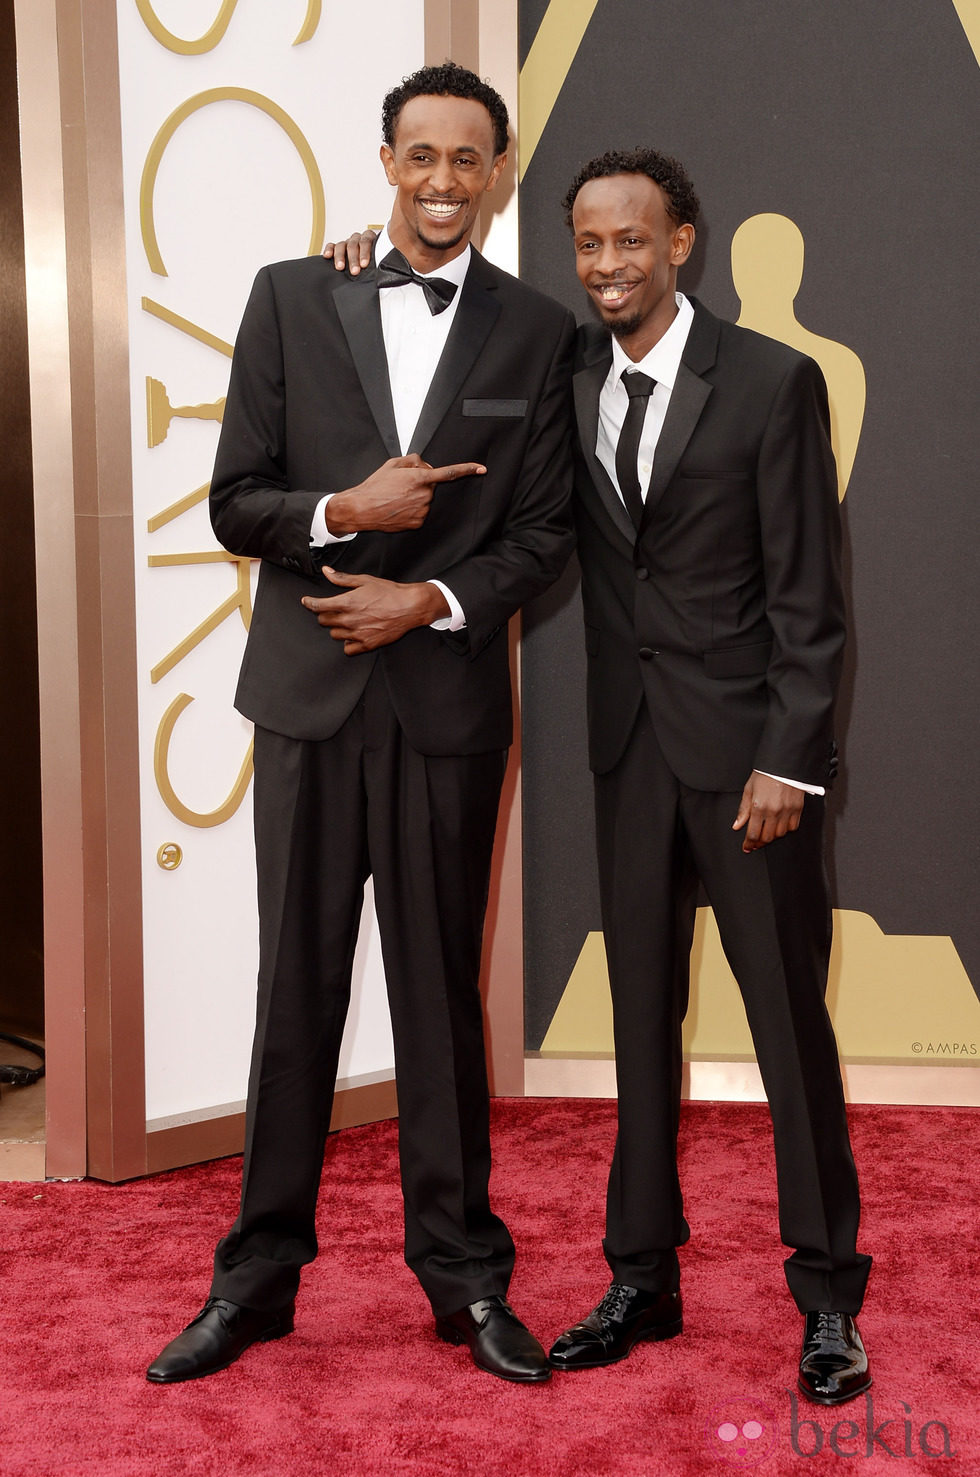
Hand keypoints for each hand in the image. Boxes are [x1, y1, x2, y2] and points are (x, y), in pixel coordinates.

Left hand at [302, 569, 449, 653]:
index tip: (307, 602)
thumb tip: (327, 572)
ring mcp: (357, 634)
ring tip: (348, 620)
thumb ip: (342, 579)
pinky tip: (354, 634)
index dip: (309, 603)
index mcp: (347, 602)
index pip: (318, 606)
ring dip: (337, 627)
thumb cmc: (389, 593)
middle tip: (334, 609)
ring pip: (334, 635)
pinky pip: (347, 649)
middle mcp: (349, 620)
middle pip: (324, 621)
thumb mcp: (364, 580)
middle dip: (326, 614)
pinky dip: (348, 642)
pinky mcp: (366, 644)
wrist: (410, 607)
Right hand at [322, 228, 377, 274]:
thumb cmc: (375, 263)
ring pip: (342, 245)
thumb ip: (379, 264)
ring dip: (340, 256)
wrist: (369, 264)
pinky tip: (327, 256)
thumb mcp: (379, 262)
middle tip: (354, 271)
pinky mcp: (337, 247)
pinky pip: (332, 245)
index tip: (364, 264)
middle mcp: (357, 239)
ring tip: (340, 267)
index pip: (366, 242)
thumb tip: (382, 276)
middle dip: (353, 259)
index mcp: (369, 239)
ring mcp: (347, 242)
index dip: (364, 253)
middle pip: (353, 245)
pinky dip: (329, 250)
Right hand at [325, 454, 485, 534]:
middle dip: (421, 482)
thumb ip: (414, 460)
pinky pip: (421, 512)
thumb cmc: (375, 486)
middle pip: (431, 485)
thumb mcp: (393, 464)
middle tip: (401, 485)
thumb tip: (425, 465)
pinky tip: (398, 507)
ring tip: (396, 497)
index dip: (467, 469)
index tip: (481, 469)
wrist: (362, 509)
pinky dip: (412, 509)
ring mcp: (423, 510)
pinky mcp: (418, 522)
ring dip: (416, 496)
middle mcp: (425, 495)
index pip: (449, 472)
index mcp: (420, 478)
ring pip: (426, 499)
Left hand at [732, 772, 804, 852]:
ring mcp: (787, 811)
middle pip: (767, 837)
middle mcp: (773, 811)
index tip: (747, 847)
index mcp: (759, 806)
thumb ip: (743, 810)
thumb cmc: (765, 774)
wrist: (784, 763)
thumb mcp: (749, 790)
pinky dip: (786, 829)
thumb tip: (737, 826)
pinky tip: (780, 825)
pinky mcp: (798, 808)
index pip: (753, 833)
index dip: (749, 843)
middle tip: (756, 842)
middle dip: (760, 842)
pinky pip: (793, 827)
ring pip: (780, 834)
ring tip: (767, 831)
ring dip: (772, 836)